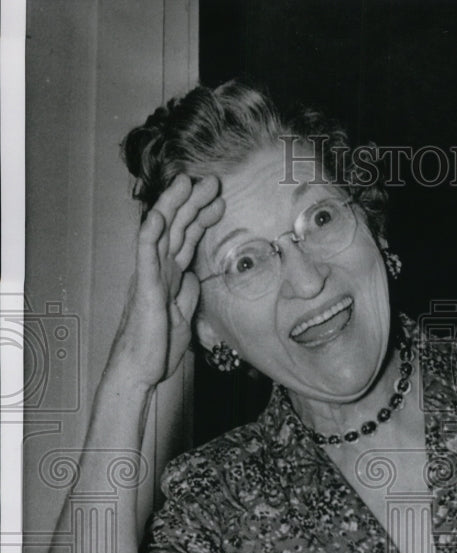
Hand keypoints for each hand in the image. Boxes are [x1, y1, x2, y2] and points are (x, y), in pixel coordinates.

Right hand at [111, 173, 224, 386]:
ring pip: (162, 232)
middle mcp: (158, 270)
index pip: (186, 238)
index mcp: (169, 276)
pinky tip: (159, 216)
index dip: (202, 218)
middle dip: (194, 203)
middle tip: (213, 182)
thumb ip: (187, 294)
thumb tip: (194, 277)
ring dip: (175, 206)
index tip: (219, 202)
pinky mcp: (145, 289)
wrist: (140, 370)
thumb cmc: (157, 346)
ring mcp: (150, 276)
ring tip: (189, 183)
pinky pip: (145, 256)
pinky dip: (151, 234)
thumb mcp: (182, 317)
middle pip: (177, 228)